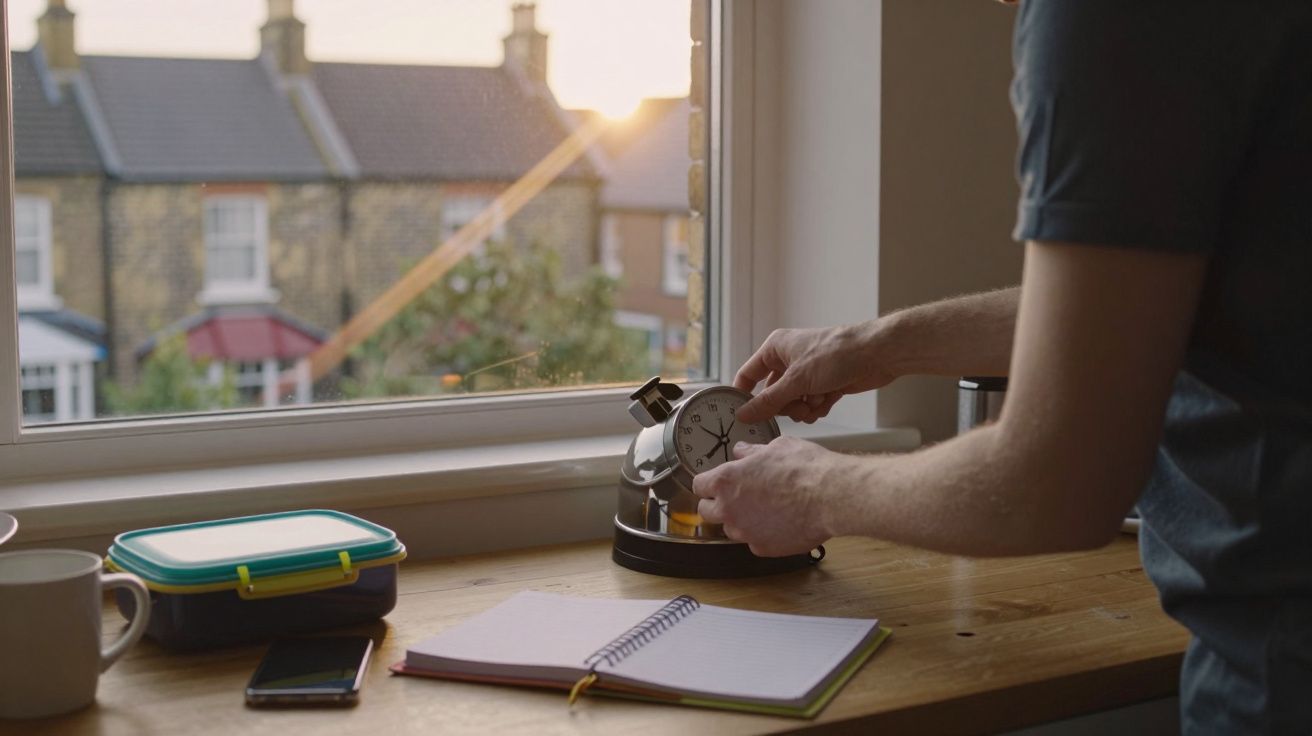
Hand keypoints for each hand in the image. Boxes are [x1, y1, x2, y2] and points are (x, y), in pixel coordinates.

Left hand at [691, 437, 845, 556]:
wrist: (831, 496)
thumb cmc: (806, 468)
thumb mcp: (776, 447)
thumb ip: (752, 452)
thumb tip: (742, 452)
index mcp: (727, 481)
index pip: (699, 485)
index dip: (708, 483)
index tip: (715, 483)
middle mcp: (730, 509)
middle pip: (707, 511)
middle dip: (717, 504)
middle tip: (736, 497)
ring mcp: (745, 532)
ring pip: (730, 529)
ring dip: (739, 520)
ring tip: (762, 509)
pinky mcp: (763, 548)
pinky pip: (753, 542)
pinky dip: (761, 534)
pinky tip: (778, 522)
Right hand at [735, 324, 893, 423]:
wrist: (876, 355)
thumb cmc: (836, 354)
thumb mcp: (796, 381)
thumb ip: (768, 402)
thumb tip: (743, 414)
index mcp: (775, 349)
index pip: (748, 375)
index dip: (744, 396)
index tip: (743, 416)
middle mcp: (788, 360)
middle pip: (772, 395)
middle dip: (785, 406)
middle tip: (798, 406)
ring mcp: (806, 373)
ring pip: (792, 403)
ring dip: (803, 409)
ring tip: (816, 401)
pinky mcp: (823, 384)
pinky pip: (810, 405)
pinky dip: (817, 408)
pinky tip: (828, 400)